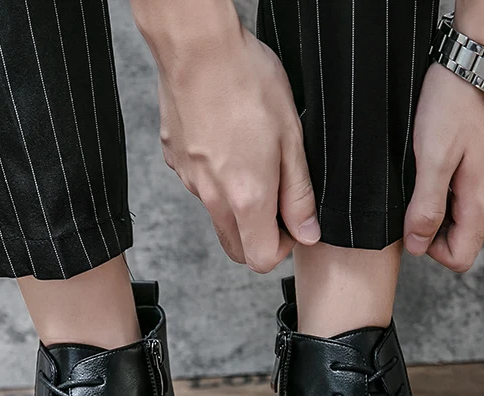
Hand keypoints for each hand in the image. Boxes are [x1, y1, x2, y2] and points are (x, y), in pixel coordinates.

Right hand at [153, 24, 319, 271]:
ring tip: (252, 157)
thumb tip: (307, 232)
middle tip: (276, 200)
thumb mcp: (291, 139)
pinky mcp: (175, 163)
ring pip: (218, 216)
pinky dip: (216, 178)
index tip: (292, 222)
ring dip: (238, 205)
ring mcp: (190, 182)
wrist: (196, 48)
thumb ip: (299, 195)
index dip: (283, 248)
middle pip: (236, 248)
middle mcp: (213, 199)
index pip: (261, 259)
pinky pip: (200, 186)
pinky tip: (227, 141)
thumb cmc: (247, 83)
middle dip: (259, 237)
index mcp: (246, 198)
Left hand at [404, 62, 483, 271]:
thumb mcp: (433, 159)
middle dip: (431, 231)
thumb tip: (418, 246)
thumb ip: (426, 206)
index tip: (412, 222)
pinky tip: (430, 167)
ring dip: (436, 210)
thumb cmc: (454, 106)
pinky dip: (445, 191)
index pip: (460, 258)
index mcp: (480, 202)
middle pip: (461, 240)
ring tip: (419, 180)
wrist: (479, 61)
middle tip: (411, 199)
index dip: (430, 250)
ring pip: (462, 218)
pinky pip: (464, 195)